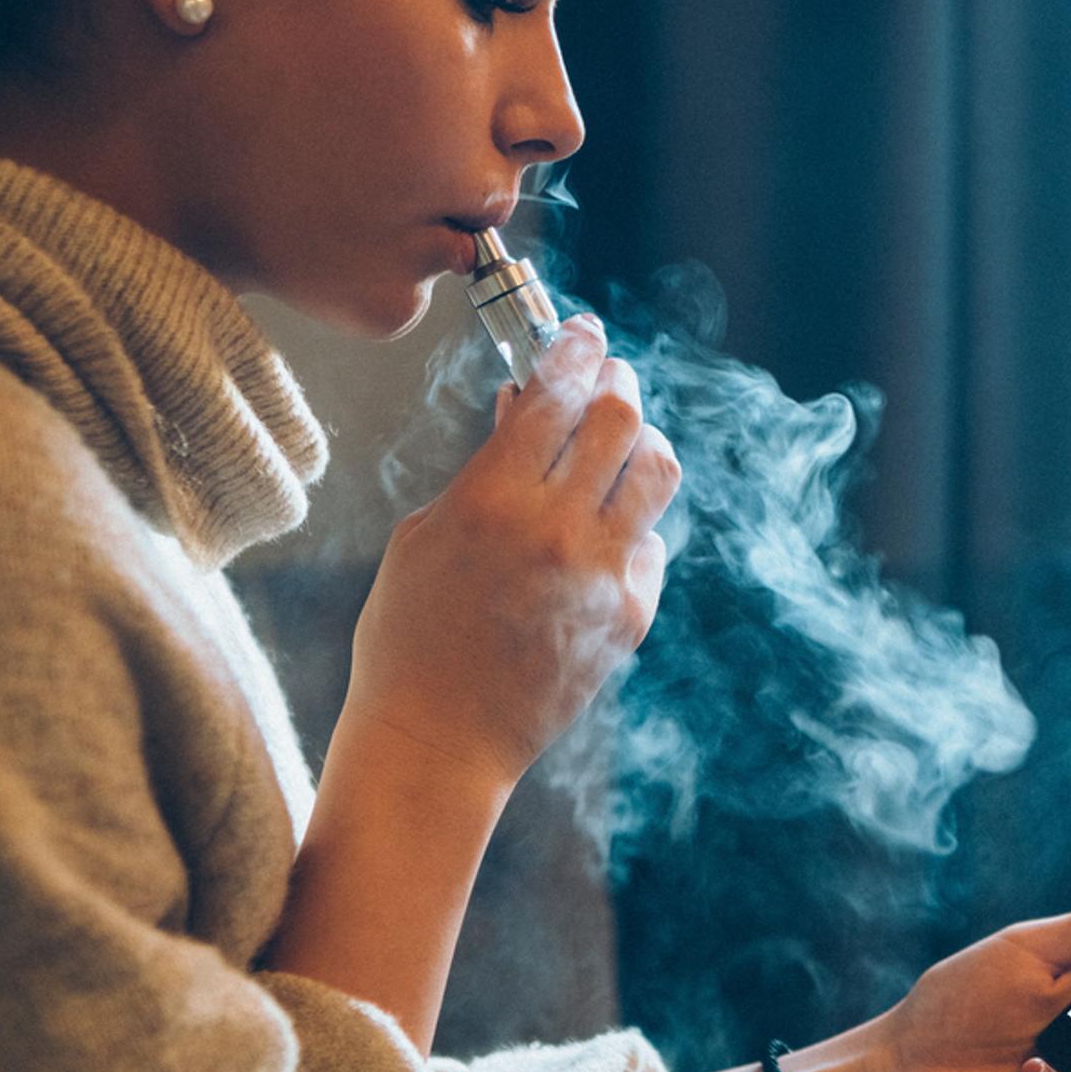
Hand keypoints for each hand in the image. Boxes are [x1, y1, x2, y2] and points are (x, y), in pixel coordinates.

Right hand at [340, 316, 681, 793]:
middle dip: (617, 382)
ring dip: (642, 442)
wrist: (438, 741)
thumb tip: (528, 403)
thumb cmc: (412, 634)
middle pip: (621, 418)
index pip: (557, 392)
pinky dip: (632, 523)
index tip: (583, 330)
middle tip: (609, 376)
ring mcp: (601, 575)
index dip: (575, 348)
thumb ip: (485, 466)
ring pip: (658, 472)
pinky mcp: (629, 615)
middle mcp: (557, 531)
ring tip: (620, 442)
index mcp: (493, 500)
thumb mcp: (427, 533)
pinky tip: (600, 532)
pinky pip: (650, 542)